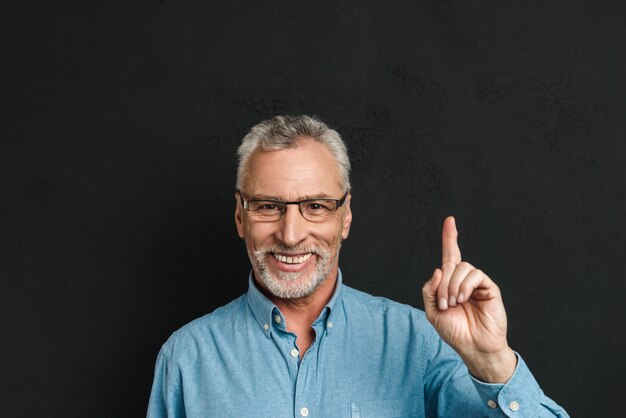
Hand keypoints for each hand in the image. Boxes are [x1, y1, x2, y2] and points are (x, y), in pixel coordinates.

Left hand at [422, 216, 516, 382]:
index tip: (450, 220)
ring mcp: (477, 283)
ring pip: (462, 268)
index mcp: (450, 282)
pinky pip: (475, 275)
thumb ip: (429, 290)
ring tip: (453, 303)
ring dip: (452, 286)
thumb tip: (438, 269)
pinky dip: (465, 286)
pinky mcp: (489, 288)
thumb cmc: (454, 331)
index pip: (450, 255)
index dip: (449, 237)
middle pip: (450, 264)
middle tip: (444, 303)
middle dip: (442, 283)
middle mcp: (464, 279)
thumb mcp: (432, 311)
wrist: (473, 346)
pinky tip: (463, 299)